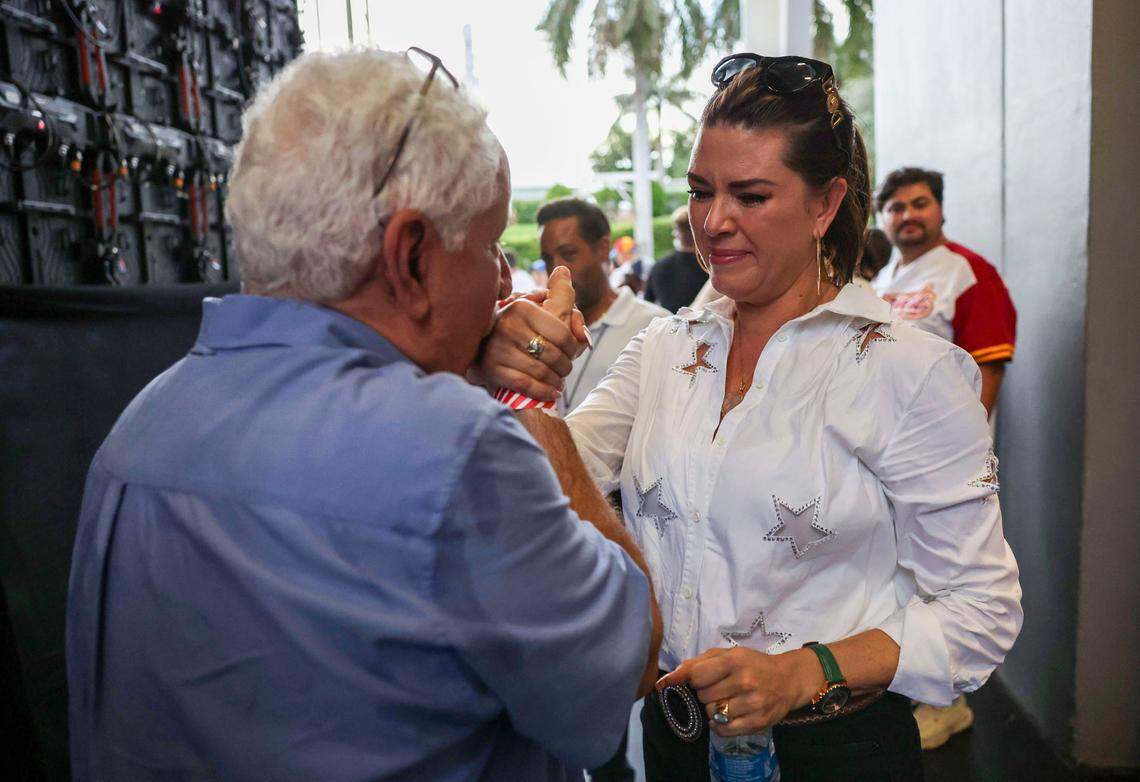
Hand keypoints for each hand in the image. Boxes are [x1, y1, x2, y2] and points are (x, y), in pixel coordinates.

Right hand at [471, 266, 587, 400]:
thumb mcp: (544, 309)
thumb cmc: (525, 329)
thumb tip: (564, 271)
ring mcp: (497, 347)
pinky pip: (525, 385)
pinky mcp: (491, 368)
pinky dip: (543, 391)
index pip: (562, 333)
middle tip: (565, 369)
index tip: (573, 352)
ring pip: (540, 371)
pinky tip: (551, 391)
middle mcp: (508, 325)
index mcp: (523, 307)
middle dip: (565, 366)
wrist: (488, 350)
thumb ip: (563, 298)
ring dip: (555, 380)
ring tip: (558, 380)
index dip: (574, 347)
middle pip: (553, 354)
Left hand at [655, 646, 820, 735]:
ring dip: (713, 709)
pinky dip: (719, 726)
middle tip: (718, 688)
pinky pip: (723, 730)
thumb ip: (698, 663)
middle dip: (705, 693)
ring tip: (726, 701)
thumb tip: (668, 678)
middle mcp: (745, 681)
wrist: (788, 679)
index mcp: (735, 660)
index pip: (696, 676)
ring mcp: (753, 703)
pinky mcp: (758, 722)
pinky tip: (726, 716)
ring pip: (712, 713)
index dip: (692, 679)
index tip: (690, 681)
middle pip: (703, 696)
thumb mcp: (728, 654)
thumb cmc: (752, 664)